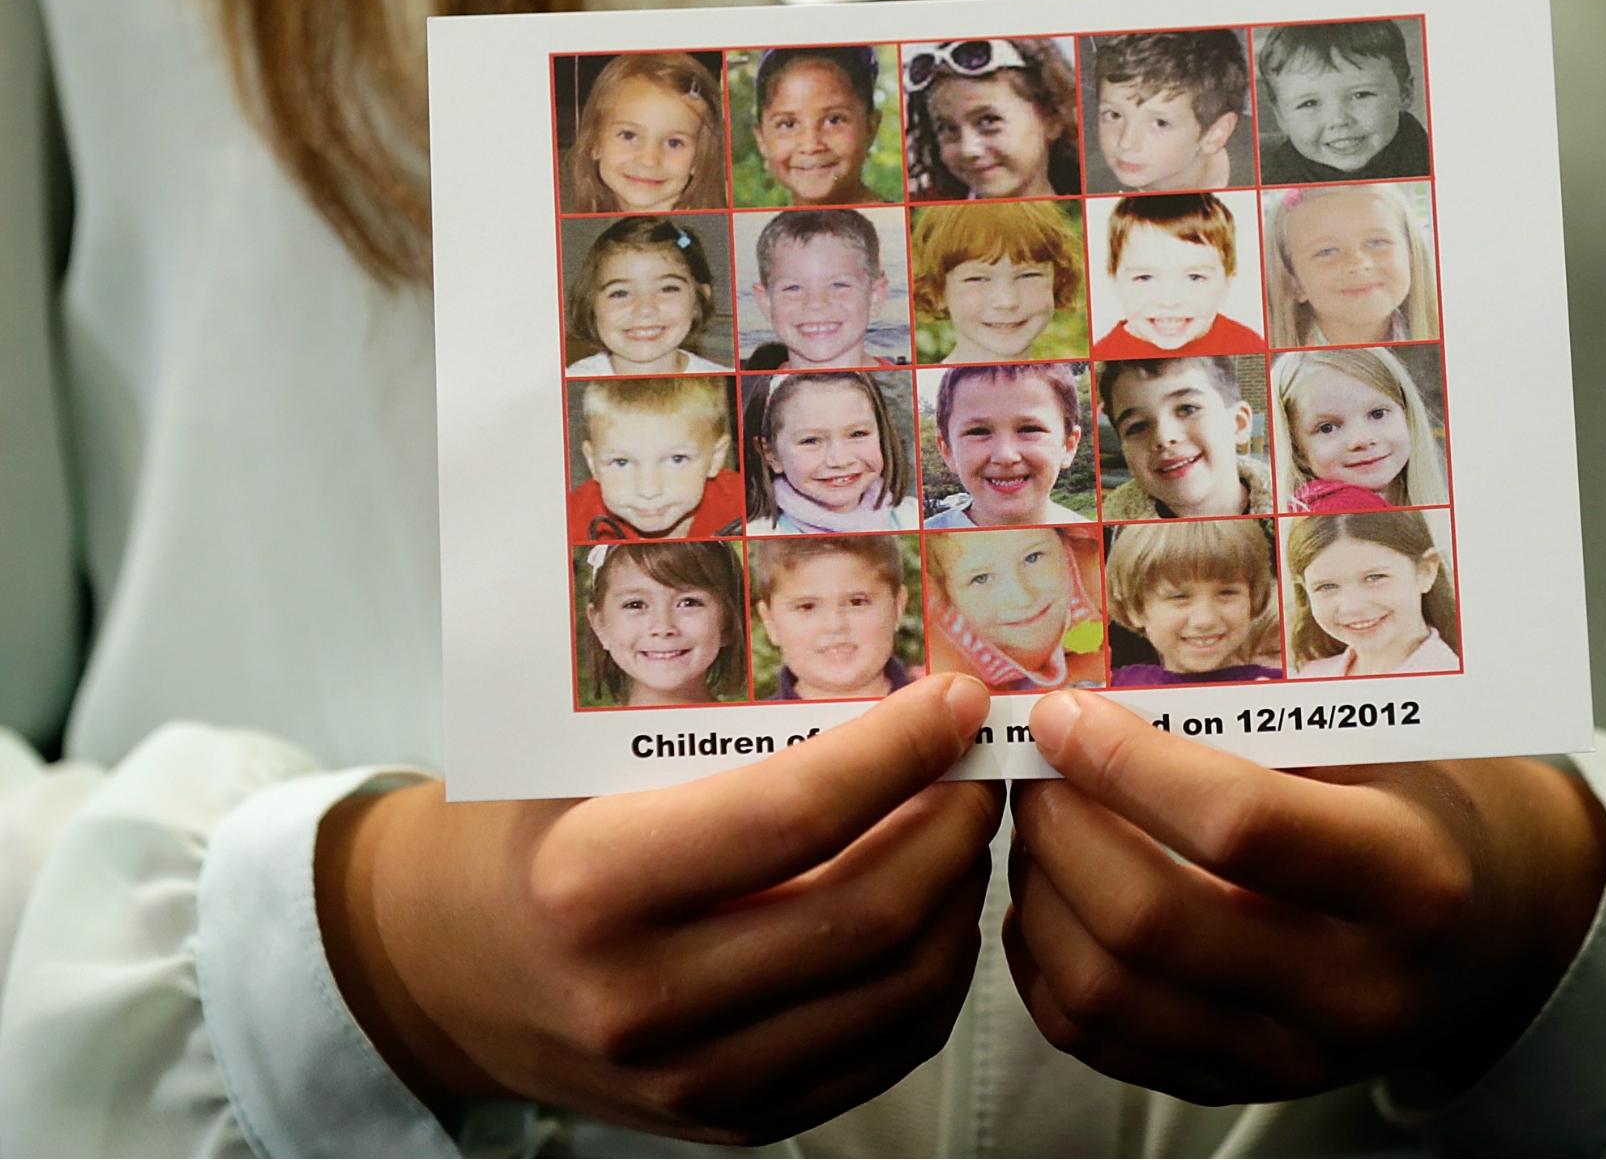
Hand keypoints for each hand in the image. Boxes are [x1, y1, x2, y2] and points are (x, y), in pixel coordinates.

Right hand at [315, 675, 999, 1143]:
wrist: (436, 972)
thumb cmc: (518, 834)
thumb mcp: (576, 760)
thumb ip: (710, 730)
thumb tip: (878, 680)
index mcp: (594, 885)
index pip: (793, 815)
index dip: (899, 751)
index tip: (956, 700)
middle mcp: (644, 1000)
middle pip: (866, 913)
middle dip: (954, 824)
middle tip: (981, 764)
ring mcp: (691, 1080)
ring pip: (895, 993)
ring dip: (960, 899)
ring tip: (966, 827)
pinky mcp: (730, 1122)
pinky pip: (881, 1054)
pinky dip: (935, 977)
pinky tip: (937, 910)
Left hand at [1004, 691, 1605, 1106]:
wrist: (1496, 930)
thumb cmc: (1428, 806)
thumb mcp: (1385, 748)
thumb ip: (1262, 727)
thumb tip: (1102, 692)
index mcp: (1409, 882)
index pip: (1240, 825)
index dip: (1128, 763)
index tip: (1067, 716)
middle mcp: (1356, 990)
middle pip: (1152, 920)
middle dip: (1062, 825)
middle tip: (1037, 763)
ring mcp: (1294, 1057)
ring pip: (1106, 990)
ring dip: (1039, 889)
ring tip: (1039, 820)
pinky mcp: (1238, 1085)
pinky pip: (1097, 1039)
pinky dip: (1045, 961)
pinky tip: (1052, 893)